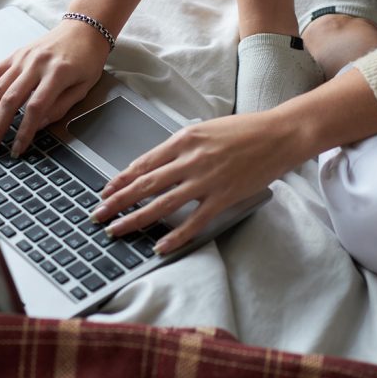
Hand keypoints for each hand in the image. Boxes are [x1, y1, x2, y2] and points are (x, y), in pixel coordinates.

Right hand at [0, 20, 109, 157]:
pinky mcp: (13, 56)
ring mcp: (21, 59)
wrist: (83, 28)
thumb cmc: (87, 58)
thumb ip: (61, 107)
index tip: (16, 149)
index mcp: (57, 73)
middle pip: (10, 100)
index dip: (24, 131)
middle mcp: (35, 64)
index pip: (35, 107)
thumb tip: (38, 125)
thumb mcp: (84, 87)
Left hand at [91, 111, 305, 254]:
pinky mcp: (223, 197)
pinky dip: (175, 236)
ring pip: (162, 204)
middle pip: (144, 184)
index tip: (104, 192)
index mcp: (183, 139)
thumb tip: (153, 166)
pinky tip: (159, 247)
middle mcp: (190, 159)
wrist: (279, 135)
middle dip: (117, 202)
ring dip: (135, 219)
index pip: (143, 163)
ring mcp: (206, 180)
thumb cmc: (243, 131)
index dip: (120, 180)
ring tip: (117, 230)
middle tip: (97, 215)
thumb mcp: (204, 130)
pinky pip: (194, 221)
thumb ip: (179, 148)